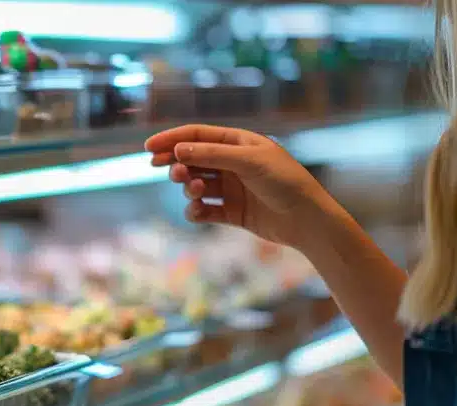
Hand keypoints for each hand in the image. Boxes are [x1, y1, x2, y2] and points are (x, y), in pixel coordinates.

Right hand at [145, 125, 345, 247]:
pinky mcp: (232, 213)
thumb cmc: (284, 181)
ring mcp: (232, 189)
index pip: (198, 136)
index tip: (149, 147)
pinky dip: (196, 210)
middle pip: (193, 159)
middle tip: (167, 170)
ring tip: (194, 190)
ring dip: (189, 186)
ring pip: (196, 184)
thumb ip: (212, 155)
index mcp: (239, 142)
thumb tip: (178, 150)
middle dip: (177, 163)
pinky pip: (205, 210)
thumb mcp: (248, 161)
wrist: (307, 219)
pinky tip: (196, 211)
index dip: (172, 139)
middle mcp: (233, 163)